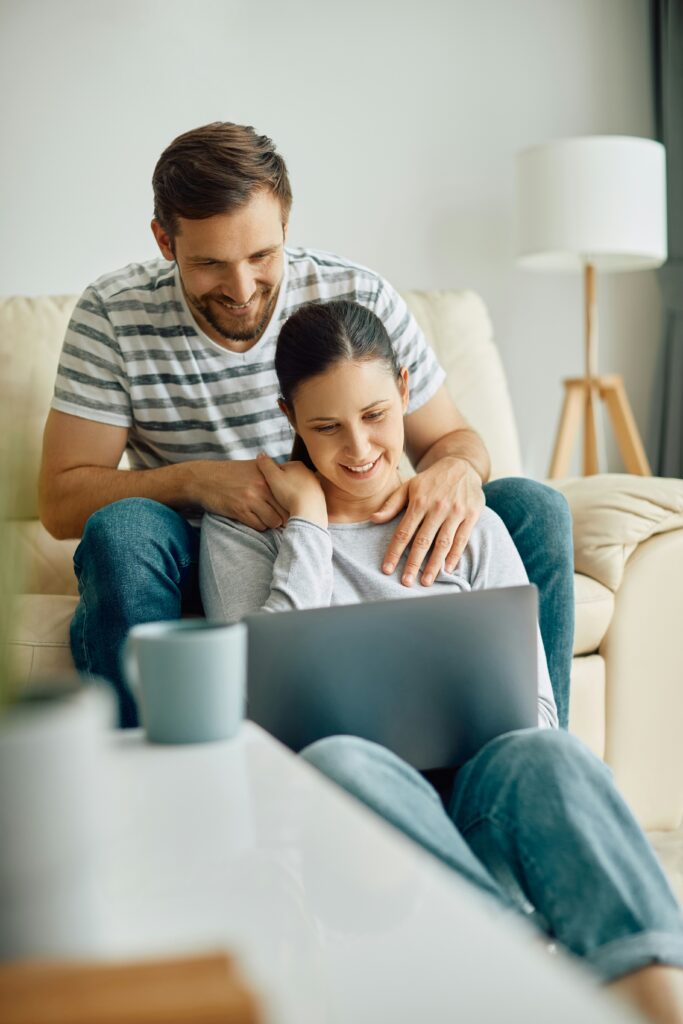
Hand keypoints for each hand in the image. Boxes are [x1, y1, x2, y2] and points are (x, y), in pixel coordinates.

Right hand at [191, 458, 288, 530]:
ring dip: (271, 523)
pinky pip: (259, 526)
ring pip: (274, 521)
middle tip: (281, 521)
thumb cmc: (230, 474)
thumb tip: (292, 484)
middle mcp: (263, 486)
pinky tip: (254, 520)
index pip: (291, 495)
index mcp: (268, 475)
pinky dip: (259, 526)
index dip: (293, 506)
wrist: (203, 479)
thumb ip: (272, 474)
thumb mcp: (253, 467)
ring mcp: (251, 499)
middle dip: (285, 518)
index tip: (292, 511)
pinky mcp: (240, 511)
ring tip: (266, 519)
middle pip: (286, 511)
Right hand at [256, 454, 327, 527]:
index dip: (270, 478)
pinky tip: (293, 511)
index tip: (267, 487)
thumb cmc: (289, 492)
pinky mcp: (319, 500)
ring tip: (283, 506)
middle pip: (289, 479)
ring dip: (290, 496)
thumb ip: (265, 464)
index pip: (279, 469)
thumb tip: (261, 454)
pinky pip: (304, 501)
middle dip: (281, 487)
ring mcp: (316, 486)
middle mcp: (309, 473)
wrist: (309, 512)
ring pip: (296, 490)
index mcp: (298, 465)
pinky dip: (298, 504)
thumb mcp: (273, 475)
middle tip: (275, 497)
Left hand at [371, 457, 484, 586]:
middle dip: (413, 563)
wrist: (461, 465)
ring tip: (426, 581)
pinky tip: (447, 569)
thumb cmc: (431, 480)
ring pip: (443, 543)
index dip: (394, 552)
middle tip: (406, 582)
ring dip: (434, 564)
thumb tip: (373, 519)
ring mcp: (455, 512)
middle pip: (422, 541)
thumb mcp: (409, 486)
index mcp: (419, 501)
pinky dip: (455, 555)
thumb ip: (392, 504)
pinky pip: (462, 539)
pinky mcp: (471, 515)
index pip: (404, 531)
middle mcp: (437, 508)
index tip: (387, 569)